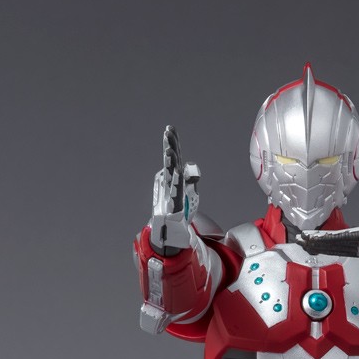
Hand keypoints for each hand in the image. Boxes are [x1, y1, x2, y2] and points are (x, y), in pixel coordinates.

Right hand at [150, 125, 200, 251]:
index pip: (175, 157)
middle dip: (170, 148)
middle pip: (172, 162)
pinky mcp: (174, 204)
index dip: (173, 143)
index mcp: (174, 177)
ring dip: (171, 163)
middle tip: (167, 133)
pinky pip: (176, 192)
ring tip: (170, 151)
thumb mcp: (190, 193)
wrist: (173, 230)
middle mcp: (171, 182)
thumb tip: (190, 167)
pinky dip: (176, 182)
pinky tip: (177, 172)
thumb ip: (191, 179)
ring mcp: (171, 192)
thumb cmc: (180, 210)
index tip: (169, 128)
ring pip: (171, 175)